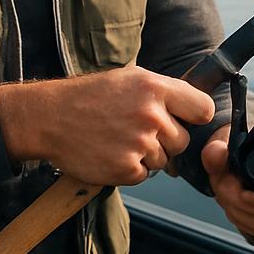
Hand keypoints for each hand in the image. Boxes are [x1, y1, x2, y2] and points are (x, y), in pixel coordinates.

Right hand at [0, 66, 214, 185]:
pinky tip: (112, 153)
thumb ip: (164, 91)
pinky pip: (144, 175)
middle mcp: (151, 116)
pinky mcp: (126, 169)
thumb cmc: (91, 96)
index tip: (184, 119)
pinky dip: (130, 169)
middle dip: (166, 139)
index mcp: (155, 88)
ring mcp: (139, 144)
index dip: (195, 117)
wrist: (50, 117)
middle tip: (136, 130)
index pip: (203, 109)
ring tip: (119, 139)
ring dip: (146, 155)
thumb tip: (196, 107)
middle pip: (183, 140)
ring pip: (163, 160)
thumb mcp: (130, 78)